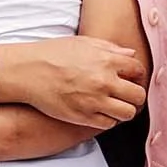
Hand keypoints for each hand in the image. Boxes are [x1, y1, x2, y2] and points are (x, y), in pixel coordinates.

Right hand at [0, 36, 145, 128]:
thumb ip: (110, 48)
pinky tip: (101, 112)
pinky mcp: (83, 117)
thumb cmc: (52, 54)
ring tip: (116, 105)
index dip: (137, 75)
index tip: (132, 78)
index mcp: (107, 60)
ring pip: (127, 113)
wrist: (28, 72)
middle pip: (138, 95)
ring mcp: (95, 101)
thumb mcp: (83, 42)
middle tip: (128, 95)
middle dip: (135, 95)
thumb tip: (130, 53)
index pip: (138, 70)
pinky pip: (108, 124)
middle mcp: (104, 82)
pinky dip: (108, 119)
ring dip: (124, 110)